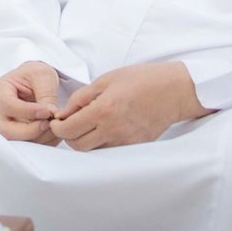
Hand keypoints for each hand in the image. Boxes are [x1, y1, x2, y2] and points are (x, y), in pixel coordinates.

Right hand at [0, 61, 61, 143]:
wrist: (38, 82)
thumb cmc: (35, 75)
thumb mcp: (42, 74)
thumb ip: (45, 93)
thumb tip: (50, 114)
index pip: (7, 106)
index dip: (27, 111)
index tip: (47, 111)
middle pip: (7, 130)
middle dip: (31, 131)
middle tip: (48, 123)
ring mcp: (6, 124)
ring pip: (18, 141)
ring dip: (39, 137)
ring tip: (54, 124)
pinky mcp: (17, 135)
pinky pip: (29, 145)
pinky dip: (44, 141)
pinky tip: (53, 131)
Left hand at [48, 61, 210, 150]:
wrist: (174, 91)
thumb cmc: (142, 80)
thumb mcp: (107, 80)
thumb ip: (82, 97)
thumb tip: (65, 112)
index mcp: (103, 111)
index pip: (69, 130)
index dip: (57, 127)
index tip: (57, 121)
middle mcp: (113, 130)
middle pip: (78, 146)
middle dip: (68, 136)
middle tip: (69, 123)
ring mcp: (126, 141)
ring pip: (94, 151)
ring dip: (85, 141)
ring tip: (88, 124)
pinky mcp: (135, 146)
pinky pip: (110, 150)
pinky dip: (102, 143)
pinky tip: (105, 128)